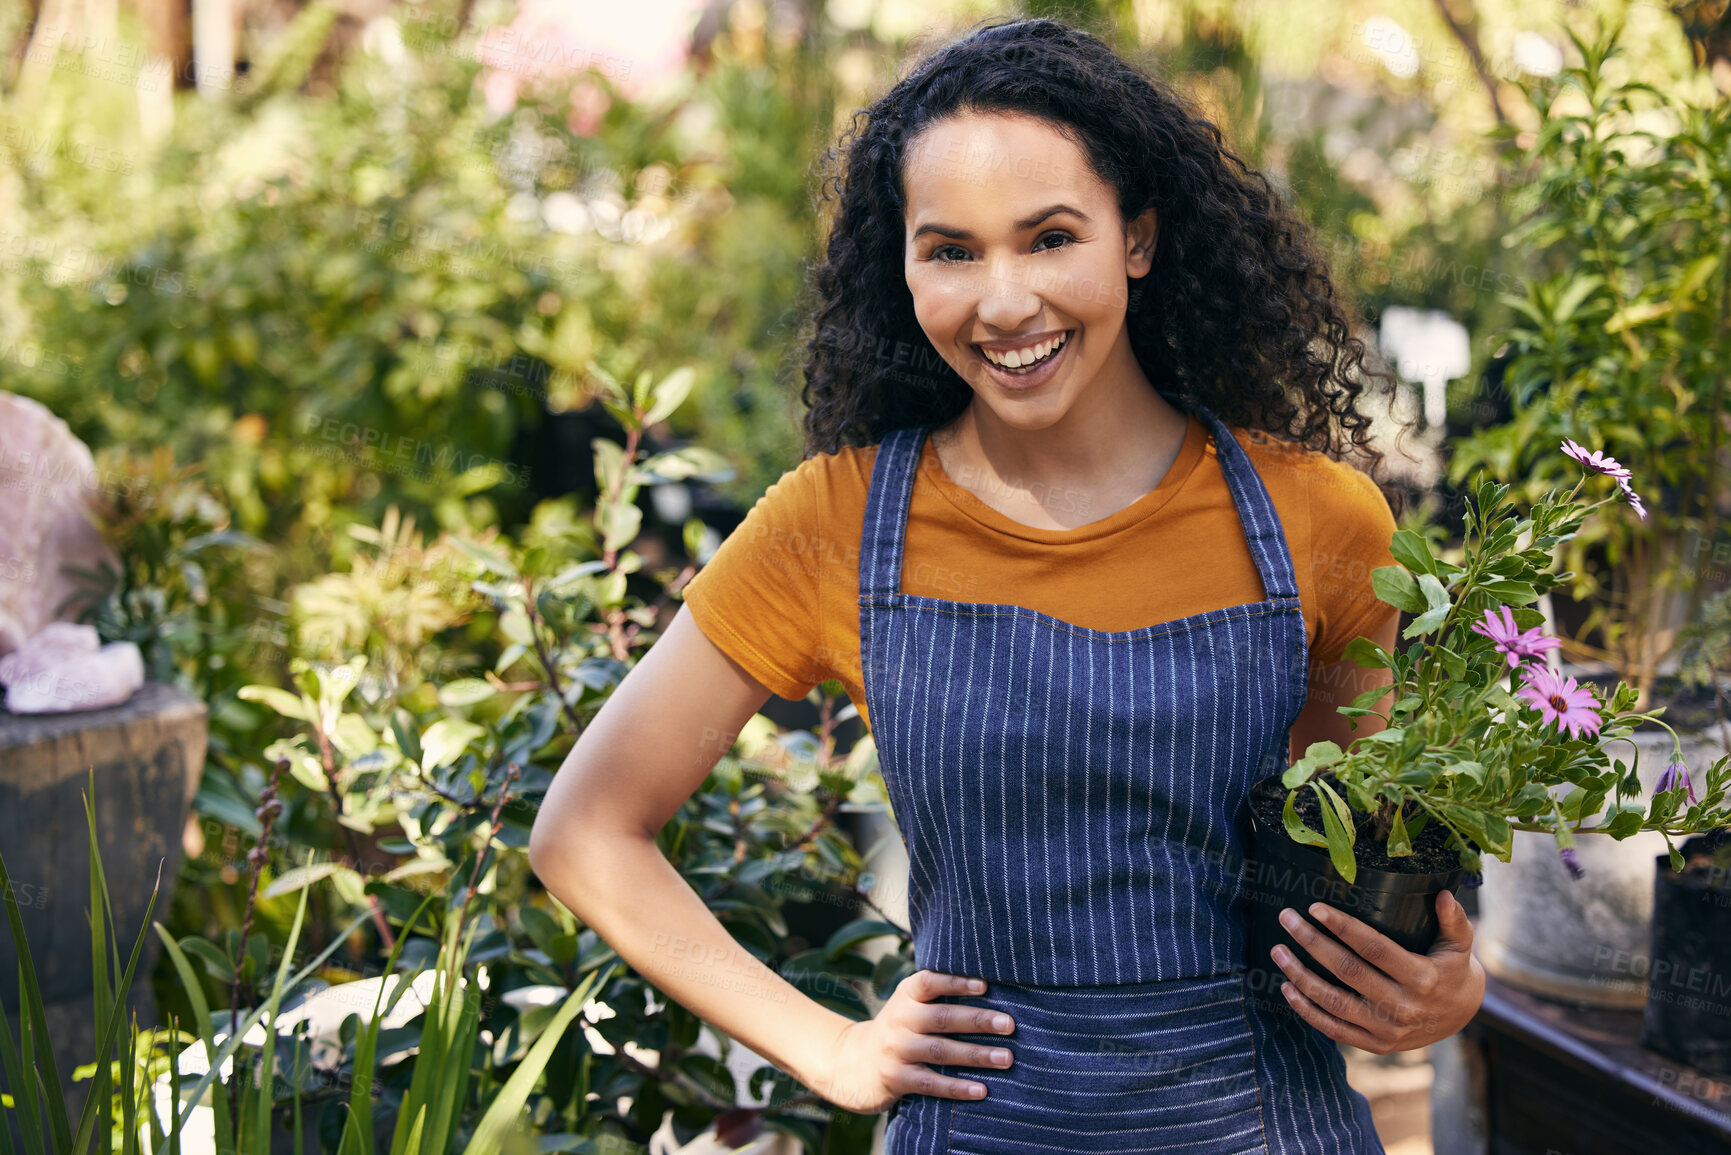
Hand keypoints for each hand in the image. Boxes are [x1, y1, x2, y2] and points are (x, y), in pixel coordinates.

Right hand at [808, 969, 1015, 1112]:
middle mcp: (899, 1020)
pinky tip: (982, 1089)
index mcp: (905, 995)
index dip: (956, 983)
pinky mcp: (897, 1078)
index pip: (929, 982)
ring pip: (940, 1051)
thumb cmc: (897, 1028)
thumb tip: (990, 985)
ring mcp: (896, 1050)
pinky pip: (931, 1083)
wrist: (852, 1063)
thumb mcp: (908, 1004)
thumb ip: (937, 995)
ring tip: (1006, 1057)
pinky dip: (957, 1087)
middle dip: (978, 1020)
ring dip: (976, 1054)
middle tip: (1009, 1024)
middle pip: (942, 1018)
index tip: (986, 985)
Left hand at [1269, 889, 1484, 1054]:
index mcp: (1422, 977)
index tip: (1314, 908)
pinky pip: (1334, 1030)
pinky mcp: (1377, 1046)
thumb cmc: (1453, 969)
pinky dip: (1307, 1011)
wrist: (1462, 1017)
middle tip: (1286, 918)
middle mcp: (1403, 1006)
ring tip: (1278, 951)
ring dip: (1301, 976)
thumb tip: (1443, 894)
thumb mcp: (1460, 944)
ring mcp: (1388, 1030)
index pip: (1374, 948)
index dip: (1343, 927)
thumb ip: (1453, 920)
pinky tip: (1287, 987)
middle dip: (1312, 943)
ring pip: (1335, 1003)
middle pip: (1347, 972)